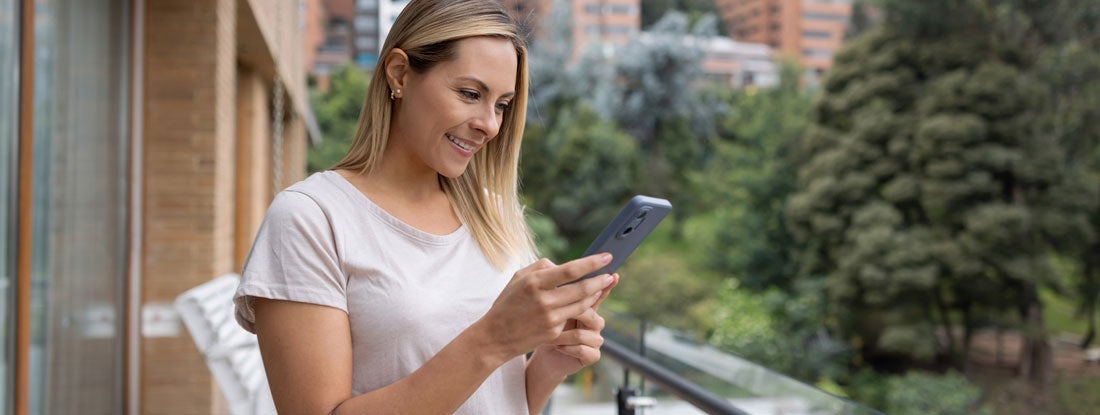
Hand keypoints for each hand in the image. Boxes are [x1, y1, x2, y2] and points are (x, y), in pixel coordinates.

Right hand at [475, 255, 616, 363]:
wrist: (495, 337)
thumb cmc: (507, 303)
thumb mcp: (518, 278)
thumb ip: (541, 268)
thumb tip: (562, 265)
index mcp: (534, 282)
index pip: (570, 270)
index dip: (592, 263)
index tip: (606, 256)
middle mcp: (544, 300)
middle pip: (582, 288)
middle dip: (601, 280)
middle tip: (611, 274)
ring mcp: (550, 318)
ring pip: (582, 304)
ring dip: (595, 295)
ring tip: (602, 286)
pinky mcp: (553, 332)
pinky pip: (572, 317)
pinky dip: (582, 308)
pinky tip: (587, 302)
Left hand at [528, 273, 617, 379]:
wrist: (541, 354)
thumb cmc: (543, 327)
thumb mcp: (547, 306)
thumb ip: (554, 289)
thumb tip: (554, 267)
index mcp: (586, 307)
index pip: (597, 293)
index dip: (606, 284)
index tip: (613, 275)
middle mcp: (594, 321)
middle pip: (592, 312)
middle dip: (574, 314)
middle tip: (556, 314)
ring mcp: (595, 339)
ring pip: (586, 332)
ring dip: (566, 335)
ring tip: (550, 337)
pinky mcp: (592, 355)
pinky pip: (585, 349)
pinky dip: (567, 348)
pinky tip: (556, 347)